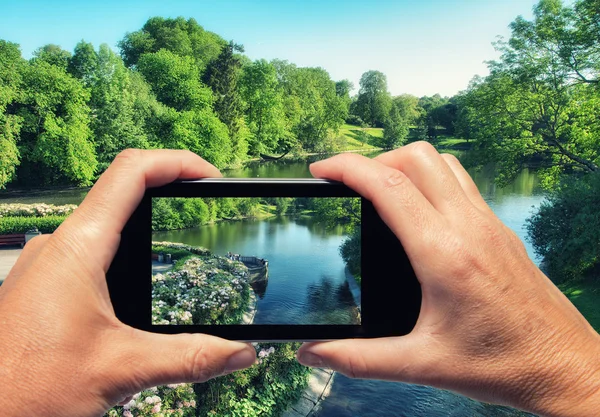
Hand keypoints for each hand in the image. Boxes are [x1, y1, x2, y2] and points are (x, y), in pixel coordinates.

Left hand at [0, 150, 255, 416]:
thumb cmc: (23, 389)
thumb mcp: (123, 369)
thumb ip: (191, 357)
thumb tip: (240, 351)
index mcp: (77, 248)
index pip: (132, 173)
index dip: (178, 163)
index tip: (211, 176)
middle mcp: (58, 247)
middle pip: (121, 192)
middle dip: (170, 195)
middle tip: (205, 207)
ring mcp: (47, 266)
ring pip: (104, 225)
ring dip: (147, 228)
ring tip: (181, 244)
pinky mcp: (43, 287)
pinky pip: (89, 253)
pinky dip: (124, 257)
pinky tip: (138, 288)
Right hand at [298, 142, 599, 416]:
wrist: (565, 368)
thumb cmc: (503, 365)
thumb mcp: (421, 365)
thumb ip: (358, 359)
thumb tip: (314, 352)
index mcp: (444, 254)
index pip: (388, 186)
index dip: (347, 167)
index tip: (321, 170)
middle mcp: (469, 227)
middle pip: (416, 157)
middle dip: (374, 160)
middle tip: (350, 186)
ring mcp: (489, 224)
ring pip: (442, 163)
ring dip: (406, 165)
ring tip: (381, 191)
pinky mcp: (500, 230)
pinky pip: (461, 183)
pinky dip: (431, 180)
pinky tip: (419, 213)